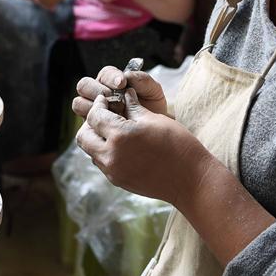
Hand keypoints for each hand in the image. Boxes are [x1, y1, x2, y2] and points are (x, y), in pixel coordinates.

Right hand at [73, 65, 167, 117]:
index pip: (104, 74)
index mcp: (111, 80)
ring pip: (79, 103)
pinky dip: (93, 124)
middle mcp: (97, 92)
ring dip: (94, 108)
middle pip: (84, 85)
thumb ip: (142, 80)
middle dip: (98, 91)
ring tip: (113, 114)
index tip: (122, 83)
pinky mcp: (90, 126)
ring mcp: (91, 109)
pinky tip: (109, 126)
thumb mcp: (152, 92)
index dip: (111, 77)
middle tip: (115, 99)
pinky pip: (83, 123)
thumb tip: (127, 75)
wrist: (154, 133)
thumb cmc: (152, 108)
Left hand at [76, 88, 211, 206]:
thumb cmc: (178, 145)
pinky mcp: (118, 181)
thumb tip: (124, 94)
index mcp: (120, 136)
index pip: (94, 116)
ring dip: (96, 138)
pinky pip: (101, 162)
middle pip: (83, 136)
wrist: (191, 180)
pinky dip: (104, 151)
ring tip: (113, 130)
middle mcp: (111, 155)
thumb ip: (132, 107)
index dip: (99, 104)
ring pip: (90, 151)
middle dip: (91, 122)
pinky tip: (121, 145)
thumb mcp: (154, 118)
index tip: (107, 99)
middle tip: (105, 114)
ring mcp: (113, 171)